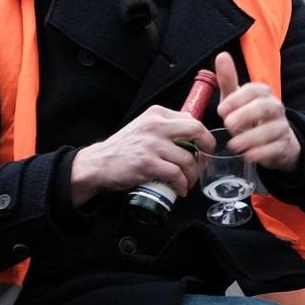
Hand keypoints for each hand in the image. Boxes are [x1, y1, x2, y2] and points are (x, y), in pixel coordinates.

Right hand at [70, 106, 215, 205]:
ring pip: (188, 159)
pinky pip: (177, 175)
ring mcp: (152, 144)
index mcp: (157, 114)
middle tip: (202, 165)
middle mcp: (156, 125)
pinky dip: (182, 185)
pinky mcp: (148, 163)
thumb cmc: (124, 148)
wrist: (98, 163)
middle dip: (206, 151)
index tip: (202, 151)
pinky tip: (179, 190)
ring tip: (187, 182)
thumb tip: (194, 133)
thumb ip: (166, 127)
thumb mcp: (144, 127)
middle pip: (197, 131)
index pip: (192, 120)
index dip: (203, 138)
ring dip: (193, 175)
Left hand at [214, 50, 301, 172]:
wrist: (274, 141)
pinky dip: (262, 153)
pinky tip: (248, 156)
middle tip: (227, 125)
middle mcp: (276, 109)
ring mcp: (282, 128)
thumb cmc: (250, 117)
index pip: (255, 90)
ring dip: (252, 137)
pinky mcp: (284, 147)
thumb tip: (222, 55)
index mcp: (263, 94)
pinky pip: (277, 149)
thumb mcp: (236, 99)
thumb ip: (228, 80)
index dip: (237, 99)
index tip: (220, 111)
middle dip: (246, 115)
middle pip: (267, 107)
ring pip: (272, 130)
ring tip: (234, 145)